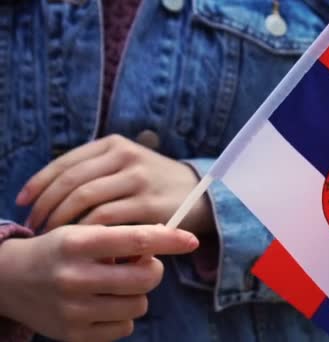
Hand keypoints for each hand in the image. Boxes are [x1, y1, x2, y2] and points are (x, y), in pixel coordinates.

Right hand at [0, 224, 197, 341]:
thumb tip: (168, 240)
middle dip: (152, 270)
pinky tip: (103, 303)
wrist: (10, 280)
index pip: (137, 240)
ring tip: (115, 284)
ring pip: (139, 305)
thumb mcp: (84, 233)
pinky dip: (122, 315)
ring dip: (136, 294)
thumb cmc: (59, 251)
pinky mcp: (74, 335)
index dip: (170, 241)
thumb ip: (123, 238)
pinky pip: (125, 327)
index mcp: (79, 243)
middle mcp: (74, 277)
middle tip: (138, 264)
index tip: (192, 240)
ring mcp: (73, 310)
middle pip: (146, 278)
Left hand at [17, 134, 212, 234]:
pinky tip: (82, 242)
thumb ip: (95, 170)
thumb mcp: (127, 165)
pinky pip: (107, 219)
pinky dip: (89, 233)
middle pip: (71, 182)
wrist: (202, 195)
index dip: (38, 183)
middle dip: (46, 207)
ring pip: (85, 200)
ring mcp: (138, 179)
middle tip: (35, 227)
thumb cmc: (155, 184)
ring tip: (53, 237)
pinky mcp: (149, 204)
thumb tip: (48, 193)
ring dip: (62, 222)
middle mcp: (126, 156)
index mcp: (115, 144)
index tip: (22, 203)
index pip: (65, 162)